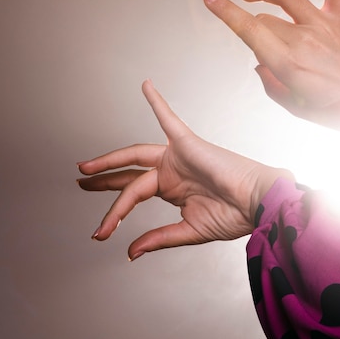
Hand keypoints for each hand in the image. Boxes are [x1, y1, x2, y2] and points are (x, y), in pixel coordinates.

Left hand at [77, 80, 292, 260]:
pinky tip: (146, 86)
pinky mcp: (187, 143)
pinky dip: (157, 102)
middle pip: (129, 173)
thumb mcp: (189, 231)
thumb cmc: (235, 215)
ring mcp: (178, 157)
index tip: (100, 233)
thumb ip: (159, 238)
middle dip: (104, 179)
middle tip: (81, 182)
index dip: (114, 214)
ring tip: (86, 167)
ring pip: (136, 155)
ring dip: (110, 159)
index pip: (135, 196)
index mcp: (174, 191)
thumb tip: (131, 251)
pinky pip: (169, 118)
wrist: (258, 203)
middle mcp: (172, 172)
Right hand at [203, 0, 339, 148]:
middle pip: (264, 19)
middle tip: (255, 36)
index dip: (224, 11)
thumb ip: (272, 85)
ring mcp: (324, 25)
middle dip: (254, 25)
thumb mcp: (296, 108)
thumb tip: (260, 65)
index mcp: (289, 63)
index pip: (248, 29)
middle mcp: (304, 39)